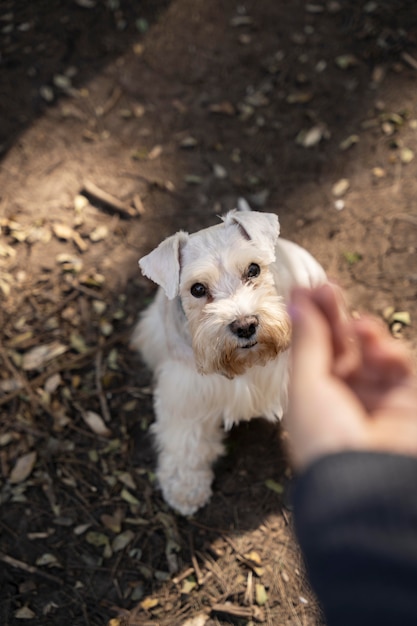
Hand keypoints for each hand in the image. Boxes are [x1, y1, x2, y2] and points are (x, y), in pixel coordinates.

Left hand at [286, 284, 416, 469]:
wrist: (367, 483)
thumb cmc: (324, 438)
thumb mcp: (307, 384)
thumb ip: (309, 342)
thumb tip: (298, 302)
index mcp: (311, 397)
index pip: (311, 352)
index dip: (309, 321)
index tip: (303, 289)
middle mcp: (342, 398)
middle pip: (339, 349)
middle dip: (333, 317)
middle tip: (326, 286)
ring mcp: (374, 401)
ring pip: (369, 355)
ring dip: (362, 332)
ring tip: (355, 321)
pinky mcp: (404, 404)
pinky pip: (397, 368)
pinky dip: (388, 350)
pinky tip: (373, 340)